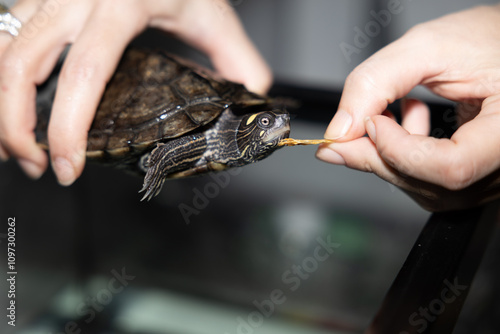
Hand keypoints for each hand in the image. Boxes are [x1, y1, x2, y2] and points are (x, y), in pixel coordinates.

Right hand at [0, 0, 270, 185]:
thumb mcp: (213, 15)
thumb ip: (237, 61)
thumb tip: (251, 100)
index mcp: (120, 5)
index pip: (83, 75)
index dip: (67, 129)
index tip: (68, 168)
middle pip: (21, 67)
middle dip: (15, 127)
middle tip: (36, 167)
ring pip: (1, 51)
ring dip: (0, 105)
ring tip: (17, 146)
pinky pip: (3, 37)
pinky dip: (1, 78)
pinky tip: (12, 105)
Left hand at [316, 5, 499, 210]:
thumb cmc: (485, 39)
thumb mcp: (425, 47)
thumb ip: (374, 84)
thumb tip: (339, 132)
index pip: (451, 168)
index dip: (398, 149)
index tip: (371, 120)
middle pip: (429, 183)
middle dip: (377, 154)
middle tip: (350, 127)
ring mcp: (492, 178)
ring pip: (422, 187)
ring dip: (388, 152)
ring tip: (392, 110)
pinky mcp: (476, 178)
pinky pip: (428, 182)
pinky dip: (402, 155)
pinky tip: (409, 120)